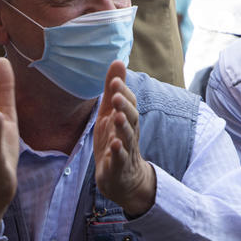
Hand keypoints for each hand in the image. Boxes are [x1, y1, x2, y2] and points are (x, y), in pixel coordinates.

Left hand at [93, 61, 155, 216]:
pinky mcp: (118, 167)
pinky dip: (118, 152)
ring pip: (127, 137)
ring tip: (116, 116)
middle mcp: (129, 133)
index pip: (128, 103)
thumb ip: (113, 90)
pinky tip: (114, 145)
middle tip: (116, 94)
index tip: (114, 80)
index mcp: (126, 120)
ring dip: (122, 126)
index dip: (122, 92)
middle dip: (124, 106)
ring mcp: (125, 150)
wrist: (121, 179)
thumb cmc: (115, 141)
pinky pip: (120, 159)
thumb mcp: (110, 114)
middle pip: (131, 118)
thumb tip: (118, 60)